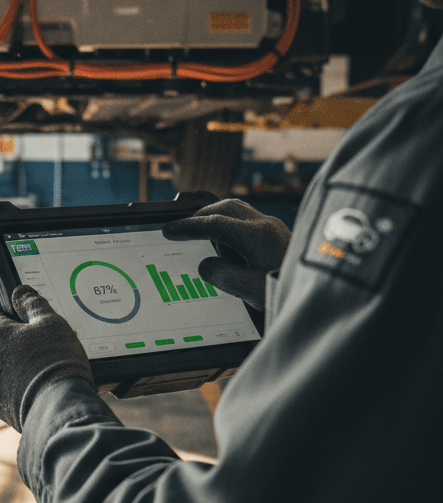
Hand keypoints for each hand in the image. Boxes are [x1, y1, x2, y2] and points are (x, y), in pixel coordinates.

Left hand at [0, 285, 92, 432]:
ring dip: (11, 361)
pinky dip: (15, 383)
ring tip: (39, 364)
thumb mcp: (51, 323)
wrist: (60, 411)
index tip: (16, 313)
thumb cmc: (56, 363)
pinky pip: (2, 387)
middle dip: (7, 336)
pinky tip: (37, 384)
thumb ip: (32, 303)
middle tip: (35, 339)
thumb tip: (20, 292)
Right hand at [161, 199, 290, 309]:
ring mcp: (276, 229)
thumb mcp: (254, 292)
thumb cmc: (294, 293)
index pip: (214, 224)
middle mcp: (267, 226)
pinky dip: (231, 224)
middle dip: (200, 214)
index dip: (188, 227)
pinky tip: (229, 244)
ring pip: (239, 210)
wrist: (333, 296)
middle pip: (226, 207)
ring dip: (217, 216)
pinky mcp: (281, 237)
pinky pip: (250, 220)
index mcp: (257, 236)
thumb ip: (225, 277)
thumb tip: (206, 267)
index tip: (169, 230)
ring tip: (202, 232)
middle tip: (182, 227)